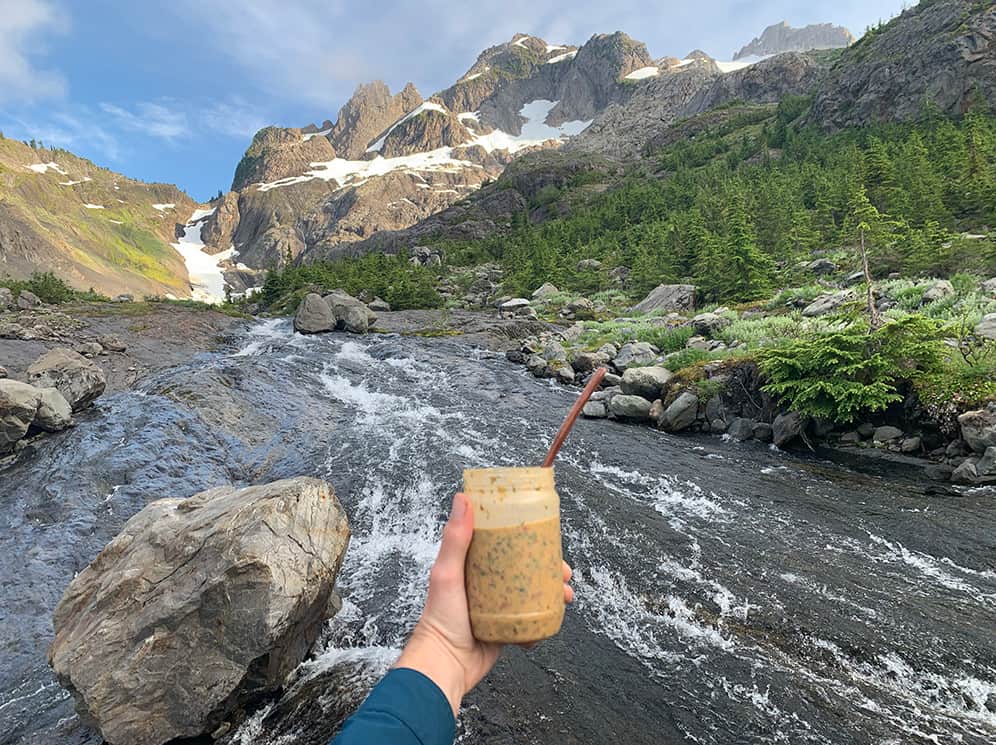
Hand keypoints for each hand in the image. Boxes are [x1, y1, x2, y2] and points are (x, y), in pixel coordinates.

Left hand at [394, 492, 573, 716]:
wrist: (445, 666)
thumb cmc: (439, 620)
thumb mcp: (447, 573)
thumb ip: (455, 539)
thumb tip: (462, 498)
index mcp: (472, 565)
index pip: (504, 543)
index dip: (528, 537)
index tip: (547, 535)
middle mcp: (487, 583)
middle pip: (525, 567)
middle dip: (549, 567)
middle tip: (564, 571)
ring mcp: (498, 606)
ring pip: (533, 593)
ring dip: (553, 593)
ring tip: (565, 597)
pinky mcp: (506, 628)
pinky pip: (531, 620)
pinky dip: (544, 619)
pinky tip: (551, 620)